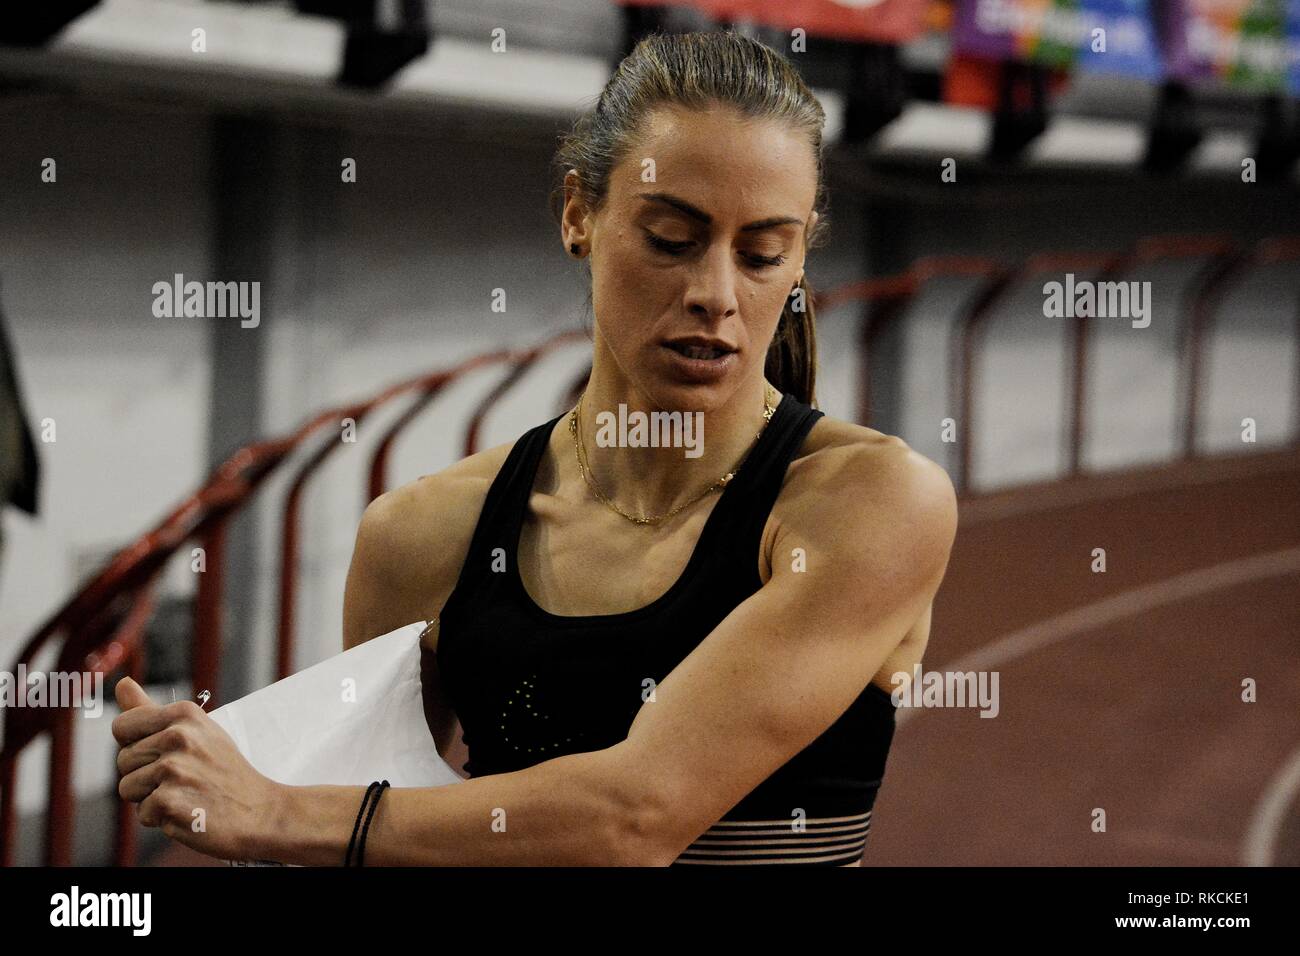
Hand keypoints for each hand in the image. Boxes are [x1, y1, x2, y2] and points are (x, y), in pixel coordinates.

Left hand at [113, 678, 284, 861]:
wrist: (261, 809)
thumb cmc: (224, 769)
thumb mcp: (197, 731)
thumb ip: (152, 710)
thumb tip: (122, 683)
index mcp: (183, 714)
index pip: (122, 726)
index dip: (137, 744)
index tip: (165, 753)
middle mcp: (178, 736)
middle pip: (123, 760)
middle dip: (145, 775)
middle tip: (183, 778)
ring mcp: (174, 769)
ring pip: (127, 788)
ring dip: (151, 798)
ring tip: (186, 794)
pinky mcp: (169, 801)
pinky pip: (142, 813)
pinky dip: (162, 819)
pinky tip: (190, 810)